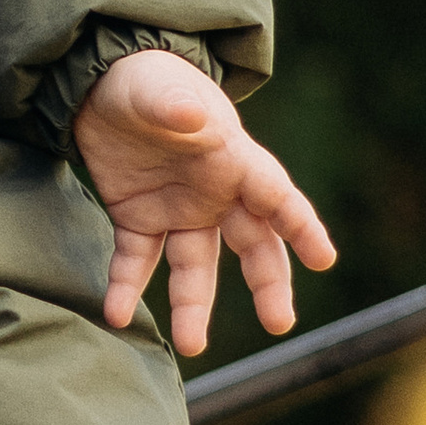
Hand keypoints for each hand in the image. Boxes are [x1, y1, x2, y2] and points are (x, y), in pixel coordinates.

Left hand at [73, 49, 333, 358]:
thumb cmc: (147, 78)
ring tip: (190, 345)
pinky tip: (116, 313)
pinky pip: (136, 260)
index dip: (301, 225)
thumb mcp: (158, 88)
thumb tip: (192, 118)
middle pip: (253, 245)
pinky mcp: (138, 218)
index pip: (276, 196)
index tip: (323, 258)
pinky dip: (127, 287)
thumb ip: (174, 105)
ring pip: (195, 268)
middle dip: (268, 284)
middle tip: (280, 323)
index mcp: (233, 158)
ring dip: (192, 306)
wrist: (101, 81)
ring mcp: (178, 210)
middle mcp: (215, 193)